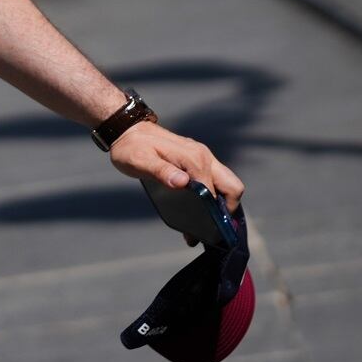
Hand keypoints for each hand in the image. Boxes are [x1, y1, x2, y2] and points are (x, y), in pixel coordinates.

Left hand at [108, 121, 243, 236]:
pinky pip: (214, 180)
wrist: (128, 130)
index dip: (214, 213)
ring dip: (221, 203)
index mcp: (194, 158)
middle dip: (228, 208)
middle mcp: (203, 156)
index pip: (217, 191)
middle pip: (232, 186)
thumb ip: (161, 172)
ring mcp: (203, 157)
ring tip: (205, 223)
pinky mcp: (198, 160)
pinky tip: (199, 210)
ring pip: (226, 183)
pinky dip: (213, 196)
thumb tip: (182, 183)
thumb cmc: (131, 148)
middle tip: (212, 226)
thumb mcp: (140, 161)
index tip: (207, 230)